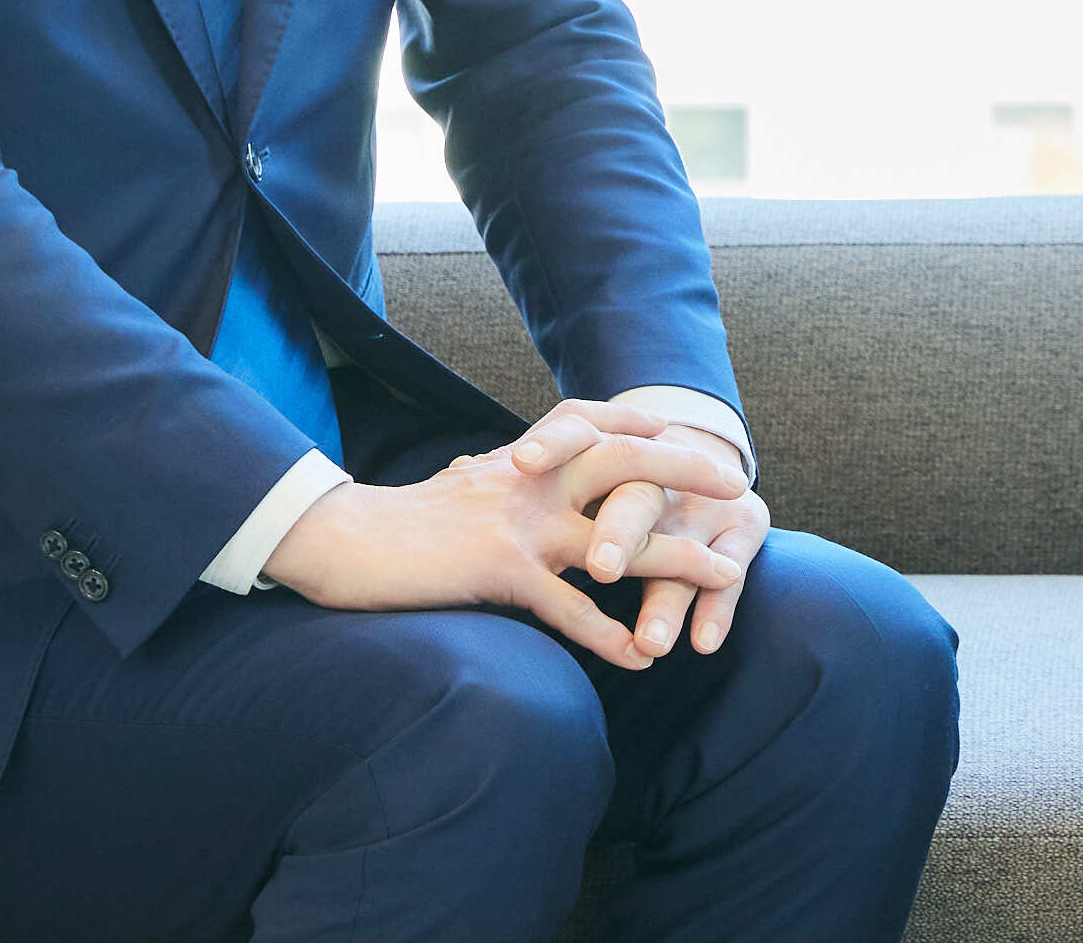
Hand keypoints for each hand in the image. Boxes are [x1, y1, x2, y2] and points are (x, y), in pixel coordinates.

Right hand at [265, 399, 746, 666]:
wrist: (343, 541)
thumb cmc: (400, 524)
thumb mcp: (462, 487)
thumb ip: (501, 479)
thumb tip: (514, 467)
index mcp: (520, 459)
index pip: (591, 423)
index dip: (639, 424)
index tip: (682, 431)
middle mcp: (528, 479)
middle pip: (624, 463)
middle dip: (685, 472)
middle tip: (739, 486)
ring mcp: (518, 522)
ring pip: (616, 538)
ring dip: (677, 561)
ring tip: (726, 580)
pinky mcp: (500, 570)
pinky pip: (569, 607)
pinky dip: (610, 635)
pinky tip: (641, 659)